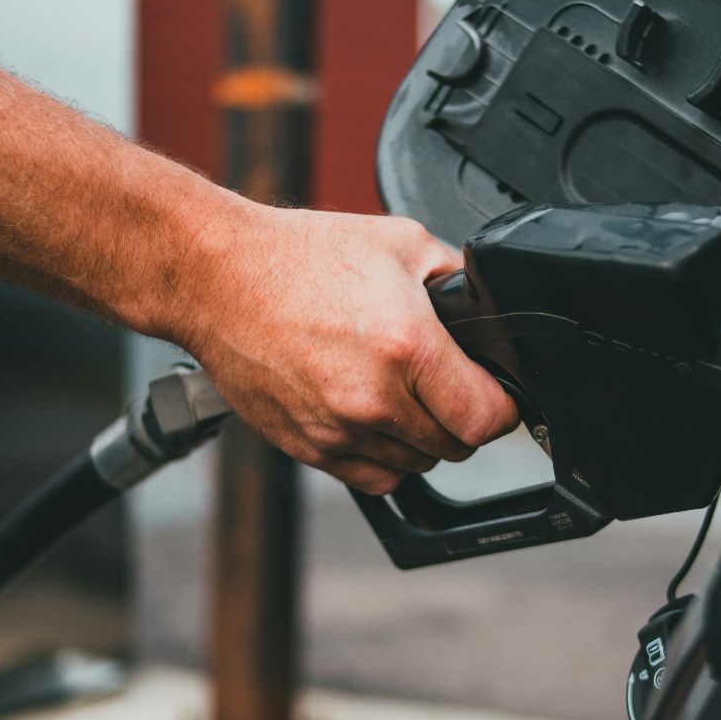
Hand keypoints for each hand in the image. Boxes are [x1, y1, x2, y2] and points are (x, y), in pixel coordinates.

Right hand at [172, 202, 518, 493]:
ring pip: (415, 466)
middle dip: (461, 418)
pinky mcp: (308, 447)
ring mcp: (338, 429)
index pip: (487, 418)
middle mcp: (374, 398)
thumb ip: (456, 281)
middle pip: (456, 447)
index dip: (502, 406)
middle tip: (446, 385)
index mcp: (407, 347)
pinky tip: (374, 416)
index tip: (495, 392)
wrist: (218, 277)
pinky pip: (372, 477)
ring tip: (403, 394)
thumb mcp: (401, 242)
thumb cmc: (300, 256)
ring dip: (421, 440)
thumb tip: (486, 310)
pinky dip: (384, 456)